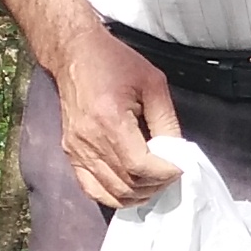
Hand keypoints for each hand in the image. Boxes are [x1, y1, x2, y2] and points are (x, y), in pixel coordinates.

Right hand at [53, 16, 182, 206]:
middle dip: (156, 185)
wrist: (74, 54)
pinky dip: (115, 196)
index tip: (180, 166)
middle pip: (128, 183)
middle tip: (171, 172)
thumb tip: (176, 154)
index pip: (140, 166)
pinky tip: (132, 188)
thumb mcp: (153, 84)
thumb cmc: (113, 62)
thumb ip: (166, 122)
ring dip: (139, 194)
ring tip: (155, 181)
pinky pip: (92, 189)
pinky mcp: (70, 153)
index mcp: (109, 120)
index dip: (165, 172)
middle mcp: (89, 141)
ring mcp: (76, 150)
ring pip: (112, 192)